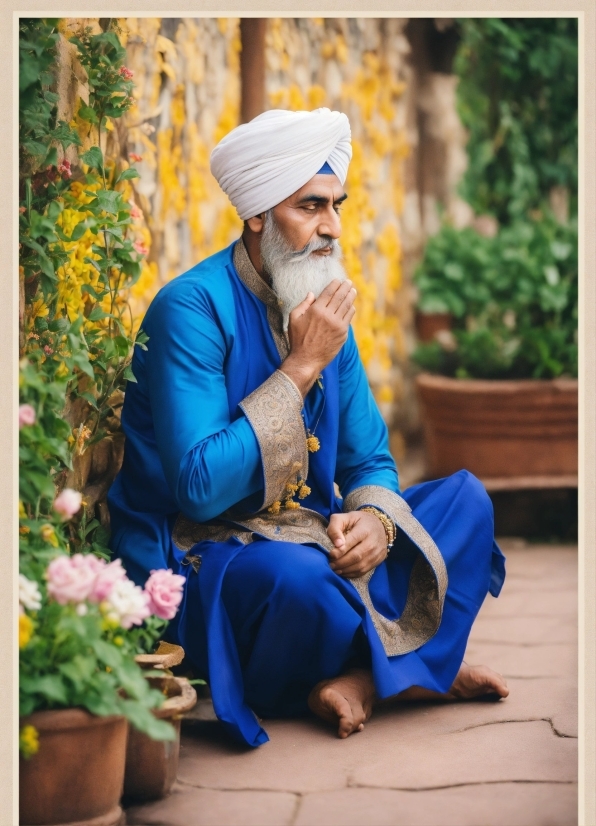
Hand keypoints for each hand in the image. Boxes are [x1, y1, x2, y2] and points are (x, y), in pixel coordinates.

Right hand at [280, 280, 355, 395]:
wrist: (306, 359)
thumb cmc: (297, 339)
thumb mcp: (294, 319)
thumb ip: (303, 304)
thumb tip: (312, 294)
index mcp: (316, 310)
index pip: (329, 292)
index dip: (335, 284)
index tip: (338, 280)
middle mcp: (328, 316)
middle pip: (340, 297)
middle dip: (345, 287)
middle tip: (349, 282)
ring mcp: (337, 325)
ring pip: (347, 306)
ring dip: (351, 296)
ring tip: (353, 291)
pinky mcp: (343, 333)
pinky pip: (349, 318)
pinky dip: (351, 309)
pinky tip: (351, 306)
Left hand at [326, 510, 387, 577]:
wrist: (379, 525)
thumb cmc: (358, 521)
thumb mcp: (345, 518)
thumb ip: (336, 528)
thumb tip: (336, 544)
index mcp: (364, 529)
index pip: (352, 541)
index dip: (340, 550)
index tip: (330, 554)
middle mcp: (373, 542)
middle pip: (356, 556)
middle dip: (341, 562)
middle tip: (330, 564)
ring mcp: (377, 552)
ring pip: (360, 566)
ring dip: (345, 570)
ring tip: (335, 568)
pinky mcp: (378, 560)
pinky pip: (364, 571)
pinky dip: (352, 573)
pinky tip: (343, 571)